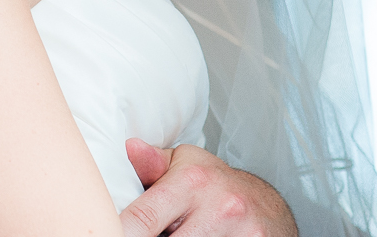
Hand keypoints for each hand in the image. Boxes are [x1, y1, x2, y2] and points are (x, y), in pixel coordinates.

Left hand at [118, 139, 297, 236]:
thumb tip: (128, 148)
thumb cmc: (214, 185)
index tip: (109, 232)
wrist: (266, 207)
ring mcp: (241, 234)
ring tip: (173, 233)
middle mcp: (219, 208)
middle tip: (149, 233)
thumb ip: (152, 164)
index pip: (142, 220)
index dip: (118, 232)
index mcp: (192, 181)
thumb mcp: (184, 165)